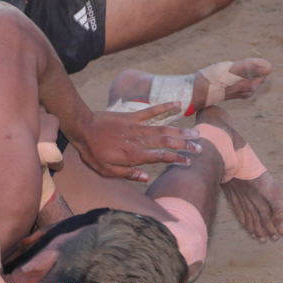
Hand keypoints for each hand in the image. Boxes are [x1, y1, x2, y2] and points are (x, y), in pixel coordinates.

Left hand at [72, 102, 200, 181]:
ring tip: (196, 133)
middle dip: (185, 145)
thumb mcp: (106, 170)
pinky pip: (151, 111)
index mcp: (134, 155)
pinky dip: (165, 107)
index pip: (160, 157)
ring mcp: (137, 127)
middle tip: (200, 147)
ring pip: (163, 128)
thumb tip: (146, 178)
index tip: (188, 162)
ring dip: (181, 131)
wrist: (82, 128)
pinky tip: (178, 104)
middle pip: (167, 142)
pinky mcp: (132, 116)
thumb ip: (127, 174)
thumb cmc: (93, 152)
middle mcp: (139, 141)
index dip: (176, 159)